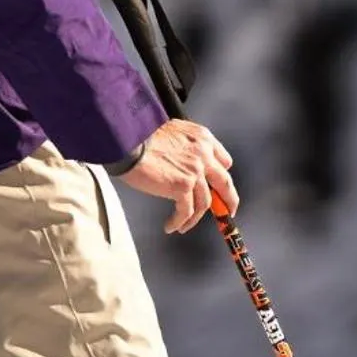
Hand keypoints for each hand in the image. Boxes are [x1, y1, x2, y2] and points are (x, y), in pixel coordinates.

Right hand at [119, 119, 238, 233]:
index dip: (220, 177)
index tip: (218, 187)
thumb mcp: (173, 131)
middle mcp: (204, 154)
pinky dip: (180, 222)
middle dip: (228, 201)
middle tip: (227, 212)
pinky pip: (187, 211)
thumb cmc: (141, 135)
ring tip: (183, 225)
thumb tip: (187, 166)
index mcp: (203, 138)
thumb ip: (187, 145)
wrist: (127, 140)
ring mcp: (195, 171)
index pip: (224, 161)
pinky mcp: (182, 186)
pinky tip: (171, 225)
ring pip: (204, 203)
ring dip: (195, 218)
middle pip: (225, 183)